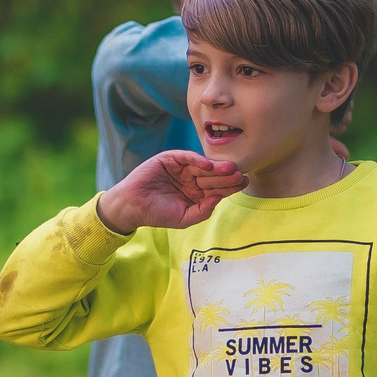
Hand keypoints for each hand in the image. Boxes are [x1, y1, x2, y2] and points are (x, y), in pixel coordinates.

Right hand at [95, 149, 244, 233]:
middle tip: (240, 175)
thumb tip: (218, 200)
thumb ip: (202, 211)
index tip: (244, 183)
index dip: (230, 186)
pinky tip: (207, 165)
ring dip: (216, 167)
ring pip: (202, 166)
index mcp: (196, 193)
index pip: (217, 188)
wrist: (132, 207)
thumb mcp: (183, 218)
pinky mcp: (170, 159)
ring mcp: (181, 168)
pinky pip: (186, 157)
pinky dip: (196, 160)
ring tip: (229, 169)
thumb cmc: (157, 214)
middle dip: (227, 176)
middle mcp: (191, 179)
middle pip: (213, 176)